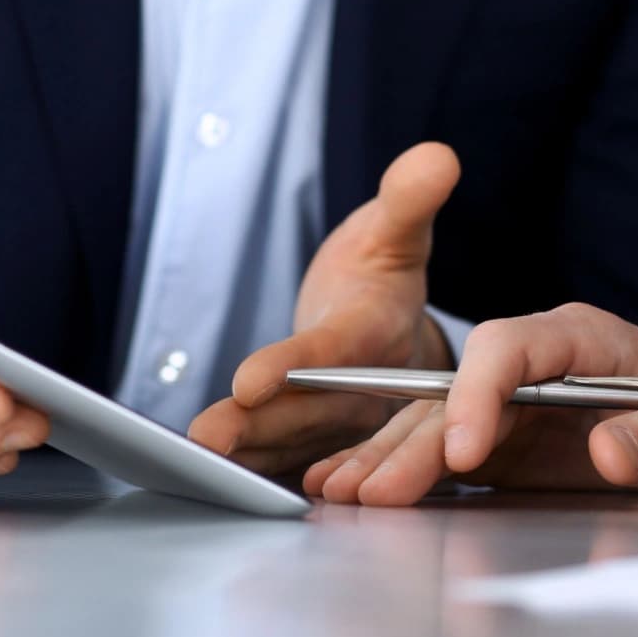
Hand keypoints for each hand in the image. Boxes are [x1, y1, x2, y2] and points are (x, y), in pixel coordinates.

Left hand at [188, 142, 460, 474]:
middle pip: (309, 412)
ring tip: (200, 456)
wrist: (384, 330)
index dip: (294, 369)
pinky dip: (252, 470)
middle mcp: (367, 391)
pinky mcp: (316, 443)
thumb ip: (406, 200)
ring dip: (246, 453)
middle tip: (209, 440)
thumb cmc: (381, 277)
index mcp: (378, 334)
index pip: (334, 354)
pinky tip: (208, 479)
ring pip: (291, 443)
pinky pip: (282, 460)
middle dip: (259, 429)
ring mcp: (342, 425)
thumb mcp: (393, 232)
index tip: (249, 380)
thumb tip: (437, 156)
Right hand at [304, 303, 637, 505]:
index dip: (478, 395)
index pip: (509, 347)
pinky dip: (396, 472)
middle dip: (412, 443)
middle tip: (375, 494)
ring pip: (434, 424)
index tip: (466, 452)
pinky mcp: (498, 441)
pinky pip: (438, 454)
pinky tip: (349, 492)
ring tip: (337, 494)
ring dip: (386, 459)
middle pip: (456, 393)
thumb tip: (609, 451)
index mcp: (577, 337)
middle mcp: (530, 364)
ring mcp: (508, 403)